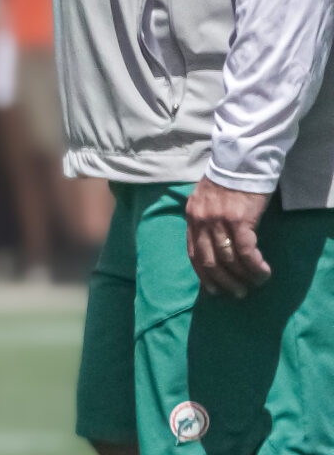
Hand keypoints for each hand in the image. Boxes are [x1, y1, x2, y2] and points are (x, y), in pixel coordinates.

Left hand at [186, 177, 272, 297]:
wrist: (241, 160)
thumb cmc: (228, 180)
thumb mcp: (206, 199)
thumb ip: (205, 220)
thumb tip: (214, 244)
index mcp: (191, 217)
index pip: (193, 254)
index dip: (204, 275)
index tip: (213, 290)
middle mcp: (201, 222)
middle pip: (208, 261)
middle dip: (223, 282)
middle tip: (238, 293)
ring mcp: (219, 221)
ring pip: (228, 259)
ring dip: (243, 276)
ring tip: (255, 284)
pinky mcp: (239, 219)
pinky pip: (246, 250)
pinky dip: (254, 265)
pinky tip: (263, 272)